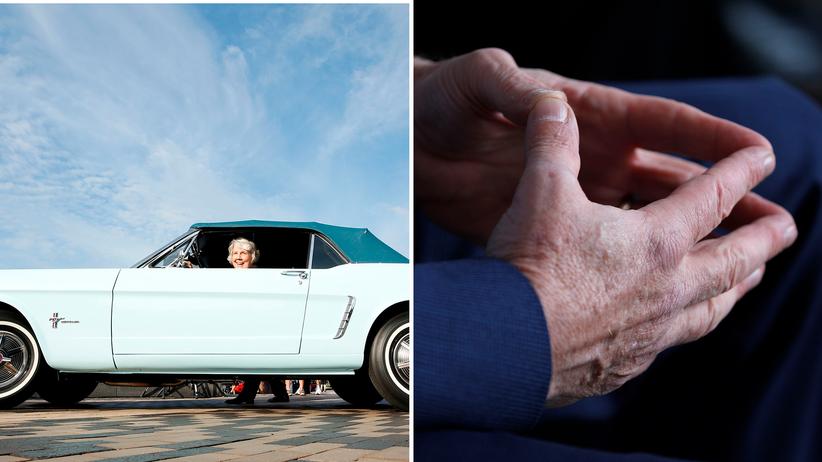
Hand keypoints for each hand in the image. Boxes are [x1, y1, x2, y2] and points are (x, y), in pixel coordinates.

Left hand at [415, 49, 778, 243]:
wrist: (407, 140)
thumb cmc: (443, 99)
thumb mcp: (479, 80)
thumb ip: (513, 87)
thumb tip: (548, 102)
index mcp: (585, 115)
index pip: (659, 125)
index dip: (709, 139)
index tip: (758, 154)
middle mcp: (589, 157)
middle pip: (670, 180)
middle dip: (723, 199)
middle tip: (774, 223)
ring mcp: (573, 196)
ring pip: (646, 223)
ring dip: (692, 242)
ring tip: (740, 266)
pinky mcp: (548, 229)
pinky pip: (604, 251)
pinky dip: (636, 268)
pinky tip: (663, 291)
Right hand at [485, 93, 797, 405]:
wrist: (508, 345)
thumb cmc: (530, 266)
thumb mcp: (540, 192)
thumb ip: (552, 145)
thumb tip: (551, 105)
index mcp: (655, 240)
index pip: (712, 197)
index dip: (738, 171)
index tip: (764, 157)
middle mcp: (668, 288)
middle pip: (734, 261)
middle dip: (764, 238)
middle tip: (788, 226)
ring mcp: (652, 331)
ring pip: (712, 309)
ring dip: (736, 289)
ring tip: (749, 280)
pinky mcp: (627, 365)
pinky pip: (672, 341)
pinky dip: (686, 325)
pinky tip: (676, 324)